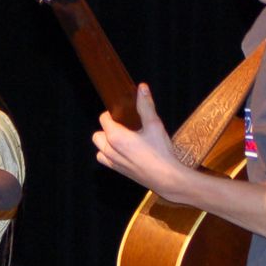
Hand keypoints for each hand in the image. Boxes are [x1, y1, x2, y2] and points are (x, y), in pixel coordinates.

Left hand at [92, 84, 188, 200]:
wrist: (167, 179)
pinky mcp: (118, 171)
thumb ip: (146, 106)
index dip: (112, 113)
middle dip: (107, 128)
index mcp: (115, 136)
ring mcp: (112, 162)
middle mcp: (109, 150)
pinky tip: (124, 152)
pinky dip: (109, 154)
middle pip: (98, 134)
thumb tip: (142, 87)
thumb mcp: (155, 125)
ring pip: (99, 148)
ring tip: (123, 138)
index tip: (122, 113)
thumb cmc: (161, 152)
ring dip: (106, 142)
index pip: (104, 119)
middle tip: (123, 126)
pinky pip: (105, 159)